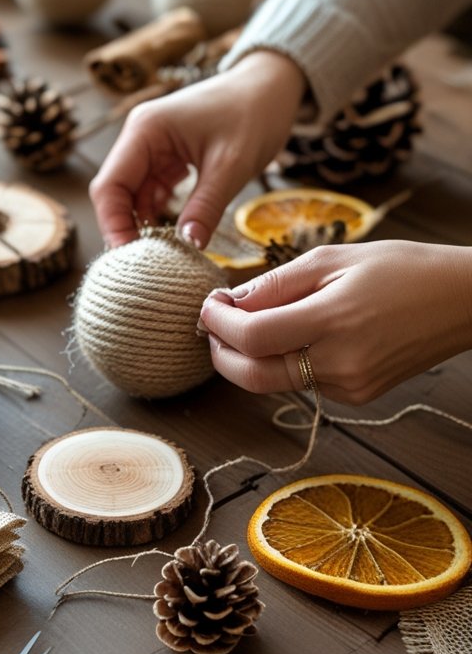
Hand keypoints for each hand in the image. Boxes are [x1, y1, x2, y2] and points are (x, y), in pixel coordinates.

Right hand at [89, 51, 306, 247]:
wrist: (273, 87)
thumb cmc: (253, 113)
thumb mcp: (231, 165)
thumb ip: (206, 207)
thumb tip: (188, 248)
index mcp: (145, 131)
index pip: (109, 185)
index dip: (113, 224)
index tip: (129, 258)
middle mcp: (140, 137)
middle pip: (116, 192)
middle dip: (126, 228)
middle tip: (143, 266)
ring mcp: (153, 147)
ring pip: (134, 195)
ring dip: (144, 224)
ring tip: (160, 257)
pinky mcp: (168, 156)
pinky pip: (154, 191)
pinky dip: (160, 214)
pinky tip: (173, 236)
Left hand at [198, 241, 471, 403]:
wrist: (462, 300)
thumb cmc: (402, 267)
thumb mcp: (334, 257)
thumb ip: (278, 282)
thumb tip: (232, 300)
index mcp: (332, 322)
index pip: (251, 338)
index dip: (217, 324)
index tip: (207, 304)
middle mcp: (339, 364)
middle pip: (252, 377)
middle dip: (221, 354)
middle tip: (212, 326)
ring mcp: (350, 386)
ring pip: (276, 383)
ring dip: (250, 359)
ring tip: (247, 324)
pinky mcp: (359, 396)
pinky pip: (304, 383)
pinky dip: (284, 363)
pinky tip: (292, 336)